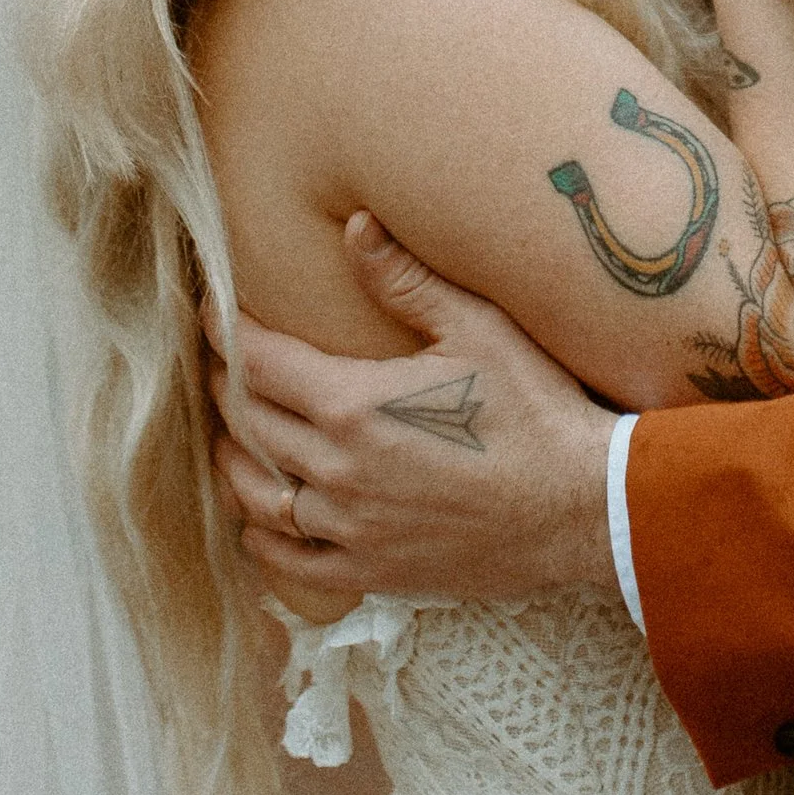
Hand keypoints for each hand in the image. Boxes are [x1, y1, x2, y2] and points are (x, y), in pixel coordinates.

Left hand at [210, 217, 619, 610]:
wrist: (582, 507)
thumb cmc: (536, 411)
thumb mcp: (478, 329)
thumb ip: (406, 280)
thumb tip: (354, 225)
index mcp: (354, 405)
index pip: (259, 363)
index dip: (226, 333)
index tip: (211, 311)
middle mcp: (338, 471)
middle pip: (249, 424)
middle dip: (226, 387)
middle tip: (220, 363)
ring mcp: (351, 527)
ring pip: (256, 495)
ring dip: (233, 460)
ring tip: (233, 434)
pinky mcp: (372, 569)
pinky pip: (289, 559)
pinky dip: (261, 535)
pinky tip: (260, 516)